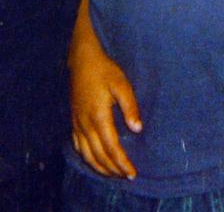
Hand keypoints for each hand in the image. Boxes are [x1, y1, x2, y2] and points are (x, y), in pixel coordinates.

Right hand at [69, 0, 141, 178]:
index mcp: (98, 116)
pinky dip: (87, 158)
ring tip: (114, 173)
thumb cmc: (105, 69)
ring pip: (87, 154)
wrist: (82, 59)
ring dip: (100, 167)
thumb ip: (130, 107)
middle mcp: (85, 124)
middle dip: (113, 169)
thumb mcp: (121, 84)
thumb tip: (138, 129)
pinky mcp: (74, 120)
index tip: (132, 172)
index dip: (122, 162)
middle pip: (99, 155)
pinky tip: (94, 161)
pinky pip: (78, 146)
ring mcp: (77, 123)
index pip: (111, 147)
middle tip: (127, 176)